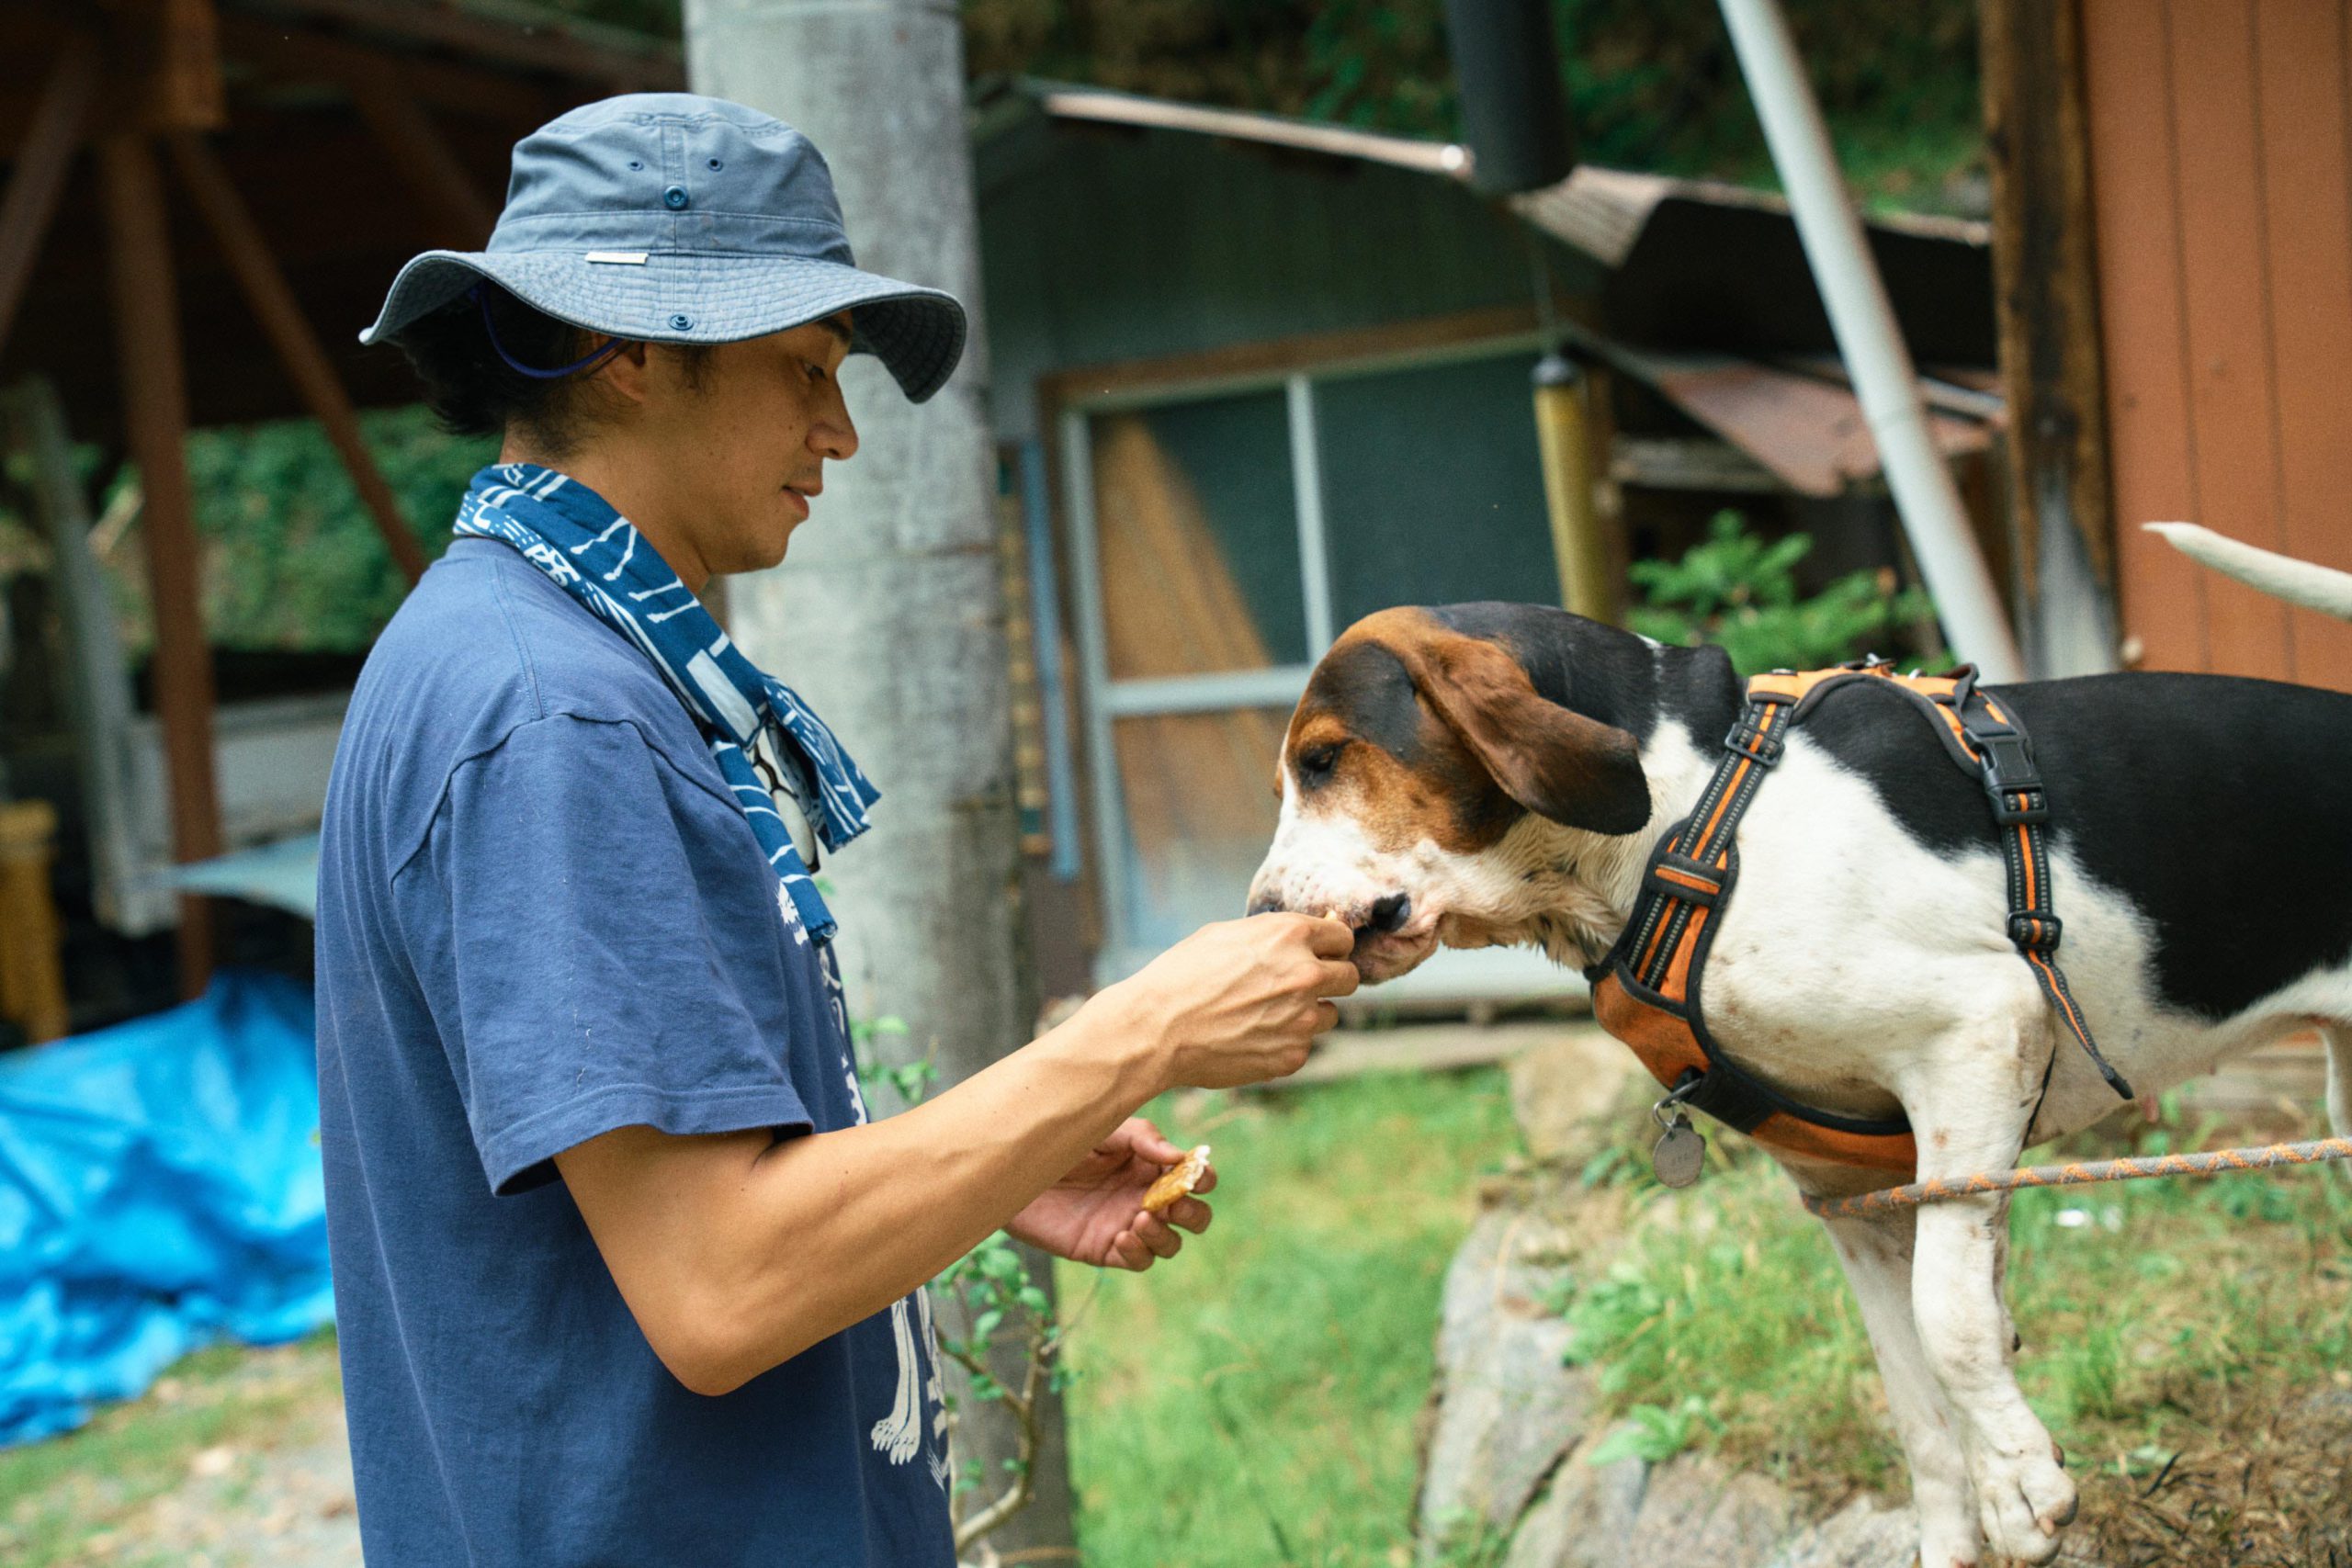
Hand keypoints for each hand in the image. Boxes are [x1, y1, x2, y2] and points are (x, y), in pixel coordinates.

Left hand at [1007, 1118, 1215, 1270]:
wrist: (1013, 1170)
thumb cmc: (1060, 1141)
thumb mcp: (1103, 1130)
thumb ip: (1143, 1139)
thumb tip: (1180, 1156)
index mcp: (1151, 1164)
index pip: (1194, 1176)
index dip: (1203, 1178)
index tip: (1194, 1177)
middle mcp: (1145, 1196)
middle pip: (1194, 1216)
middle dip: (1193, 1213)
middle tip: (1172, 1204)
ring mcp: (1127, 1224)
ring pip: (1170, 1244)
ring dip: (1165, 1235)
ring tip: (1139, 1219)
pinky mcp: (1104, 1249)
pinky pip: (1137, 1261)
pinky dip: (1139, 1252)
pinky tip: (1121, 1236)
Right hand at [1105, 913, 1356, 1090]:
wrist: (1158, 1028)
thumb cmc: (1183, 975)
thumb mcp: (1227, 934)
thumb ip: (1275, 934)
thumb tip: (1312, 933)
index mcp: (1291, 935)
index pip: (1343, 939)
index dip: (1330, 948)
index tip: (1321, 956)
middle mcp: (1307, 974)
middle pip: (1349, 977)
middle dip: (1330, 980)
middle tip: (1299, 988)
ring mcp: (1303, 1018)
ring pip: (1329, 1015)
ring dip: (1307, 1014)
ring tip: (1263, 1016)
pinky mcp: (1293, 1055)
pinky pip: (1303, 1046)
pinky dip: (1284, 1043)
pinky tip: (1250, 1038)